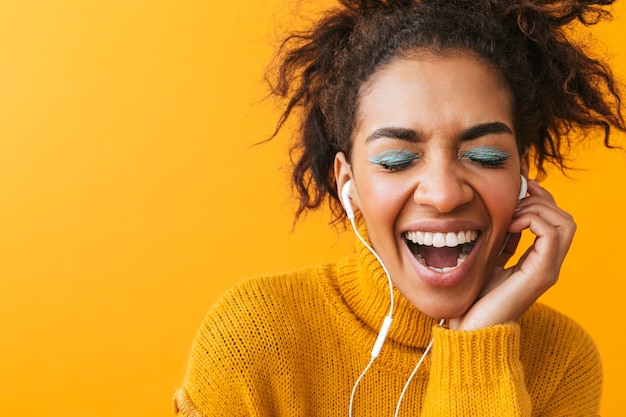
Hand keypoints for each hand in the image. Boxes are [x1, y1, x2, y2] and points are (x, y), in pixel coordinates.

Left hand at [449, 180, 575, 329]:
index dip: (540, 199)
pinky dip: (532, 220)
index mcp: (538, 260)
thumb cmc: (475, 297)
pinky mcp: (541, 273)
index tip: (520, 188)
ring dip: (536, 209)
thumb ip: (503, 241)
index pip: (554, 220)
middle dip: (539, 201)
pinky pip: (551, 234)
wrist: (470, 327)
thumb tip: (505, 215)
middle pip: (564, 218)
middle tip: (512, 203)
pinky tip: (509, 225)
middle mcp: (548, 264)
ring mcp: (548, 269)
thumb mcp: (490, 260)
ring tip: (511, 215)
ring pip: (564, 223)